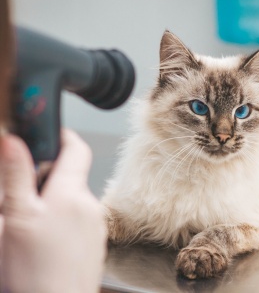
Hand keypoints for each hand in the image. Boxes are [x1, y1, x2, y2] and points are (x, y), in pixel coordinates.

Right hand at [0, 130, 106, 292]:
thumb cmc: (34, 270)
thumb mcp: (17, 217)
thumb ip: (17, 176)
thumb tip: (13, 141)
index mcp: (71, 192)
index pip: (77, 148)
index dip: (64, 137)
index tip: (50, 135)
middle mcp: (89, 203)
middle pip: (72, 174)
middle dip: (50, 176)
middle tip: (27, 192)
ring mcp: (96, 221)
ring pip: (74, 197)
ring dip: (56, 199)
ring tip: (36, 221)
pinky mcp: (97, 237)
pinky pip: (81, 216)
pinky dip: (66, 216)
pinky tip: (50, 237)